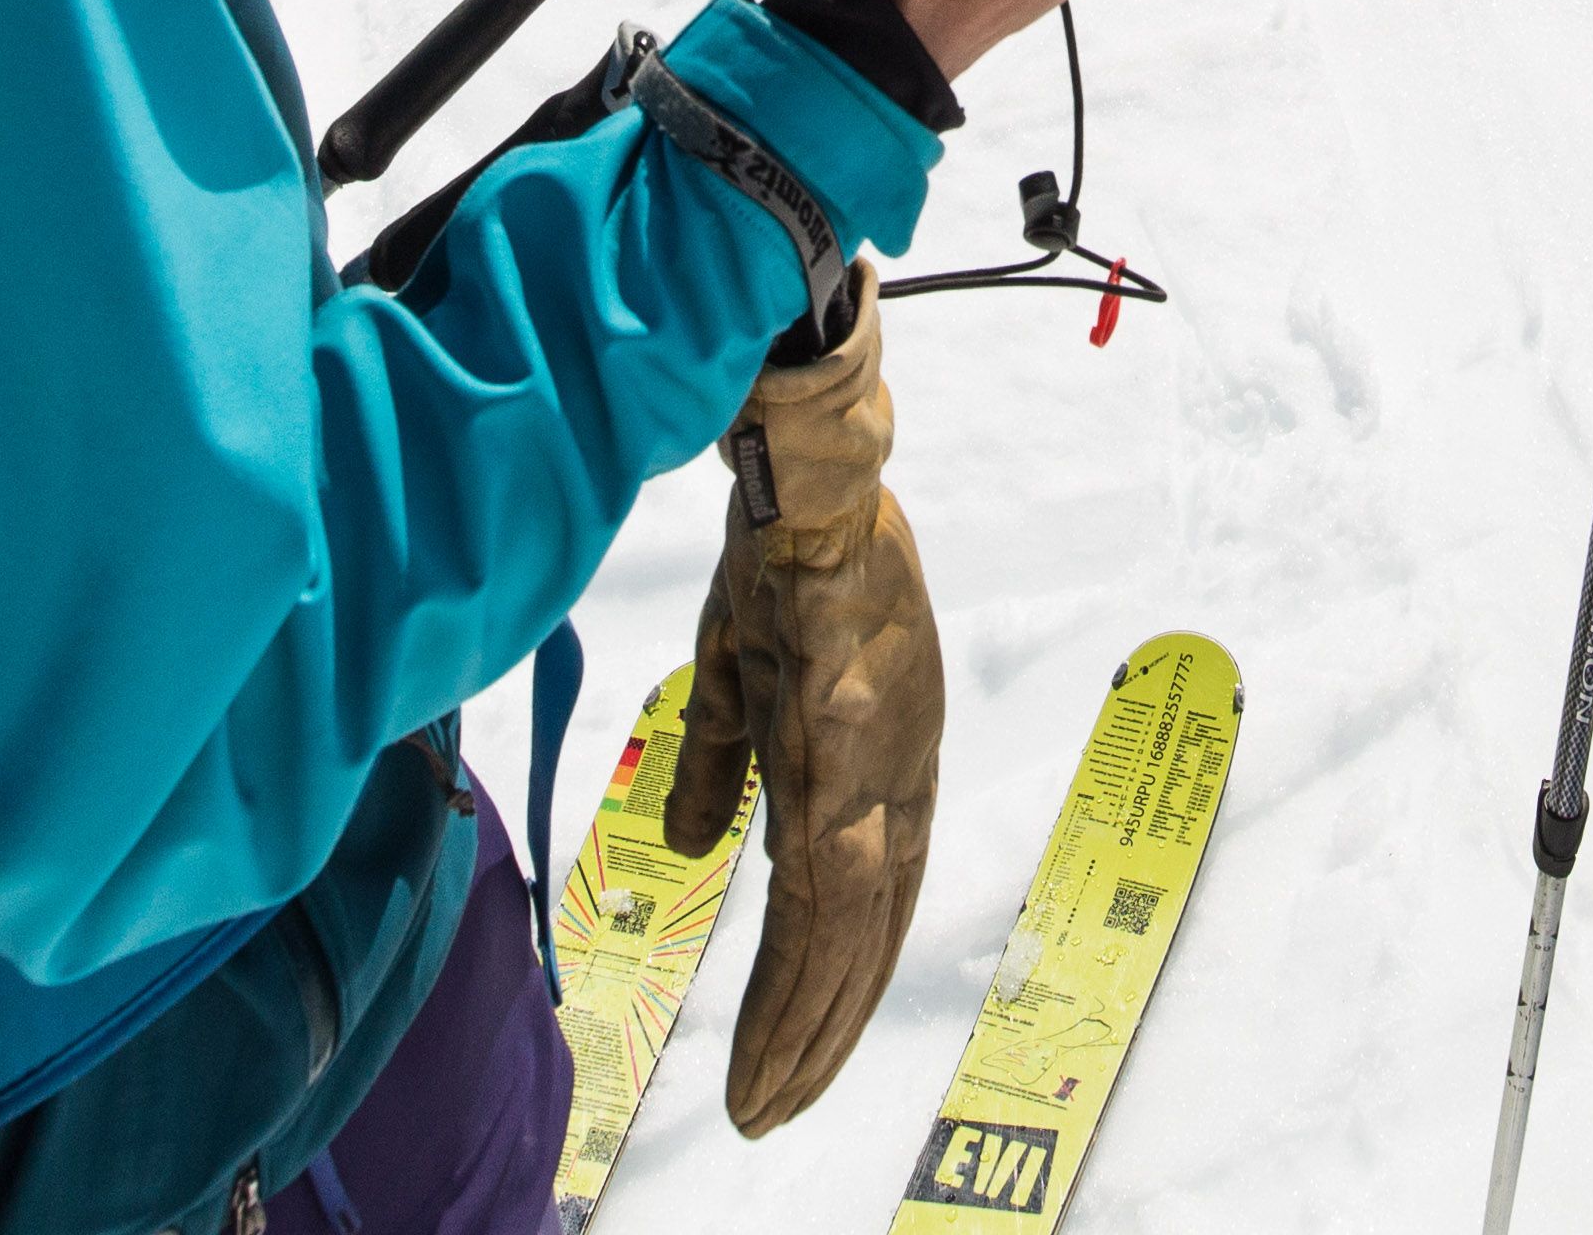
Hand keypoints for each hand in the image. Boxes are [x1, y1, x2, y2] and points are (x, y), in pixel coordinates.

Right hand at [662, 265, 935, 1136]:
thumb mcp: (743, 681)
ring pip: (848, 938)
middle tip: (771, 1112)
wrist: (801, 480)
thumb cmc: (774, 565)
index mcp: (876, 766)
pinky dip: (805, 973)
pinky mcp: (847, 756)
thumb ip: (728, 772)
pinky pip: (829, 892)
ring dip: (806, 1025)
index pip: (860, 905)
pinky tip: (779, 1026)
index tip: (788, 1056)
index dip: (828, 984)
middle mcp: (893, 782)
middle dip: (817, 1033)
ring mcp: (876, 772)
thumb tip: (699, 853)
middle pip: (862, 940)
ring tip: (765, 1100)